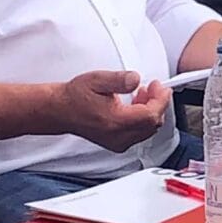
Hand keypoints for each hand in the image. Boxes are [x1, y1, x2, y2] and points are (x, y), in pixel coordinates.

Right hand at [55, 70, 170, 151]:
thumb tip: (136, 79)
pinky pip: (139, 133)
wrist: (61, 110)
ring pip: (147, 130)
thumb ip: (119, 79)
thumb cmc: (76, 96)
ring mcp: (118, 143)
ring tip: (144, 93)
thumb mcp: (98, 80)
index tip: (160, 86)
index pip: (150, 115)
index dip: (160, 100)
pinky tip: (136, 104)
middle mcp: (118, 137)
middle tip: (154, 87)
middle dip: (157, 104)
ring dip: (150, 111)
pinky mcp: (116, 143)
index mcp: (116, 122)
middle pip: (152, 124)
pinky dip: (143, 119)